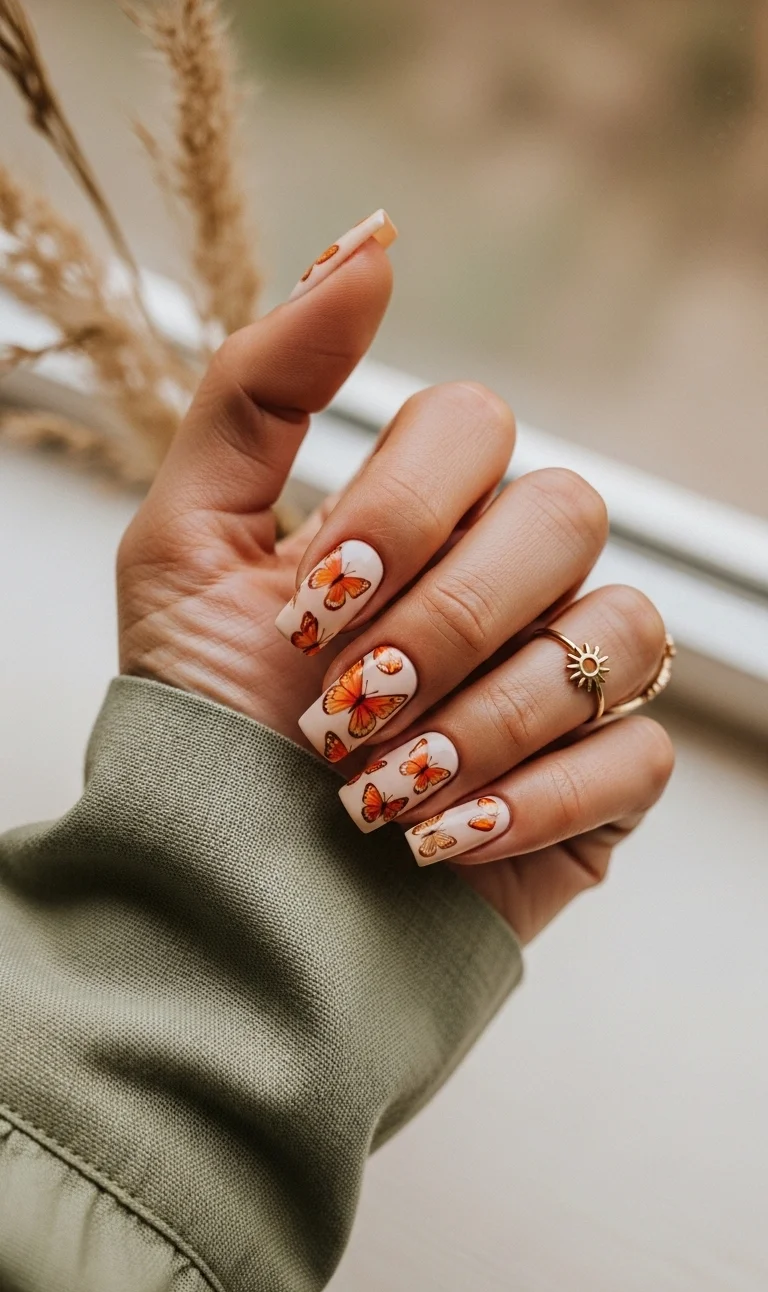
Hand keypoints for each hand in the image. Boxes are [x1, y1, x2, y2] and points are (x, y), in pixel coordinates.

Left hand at [118, 221, 673, 944]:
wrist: (231, 896)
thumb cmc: (206, 724)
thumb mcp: (186, 547)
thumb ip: (261, 390)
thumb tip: (371, 244)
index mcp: (419, 511)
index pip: (475, 423)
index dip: (401, 508)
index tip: (309, 609)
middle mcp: (507, 577)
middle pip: (563, 515)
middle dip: (441, 622)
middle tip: (341, 710)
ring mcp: (566, 676)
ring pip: (616, 634)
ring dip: (484, 721)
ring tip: (381, 792)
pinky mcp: (605, 783)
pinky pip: (639, 752)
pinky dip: (534, 800)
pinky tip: (443, 839)